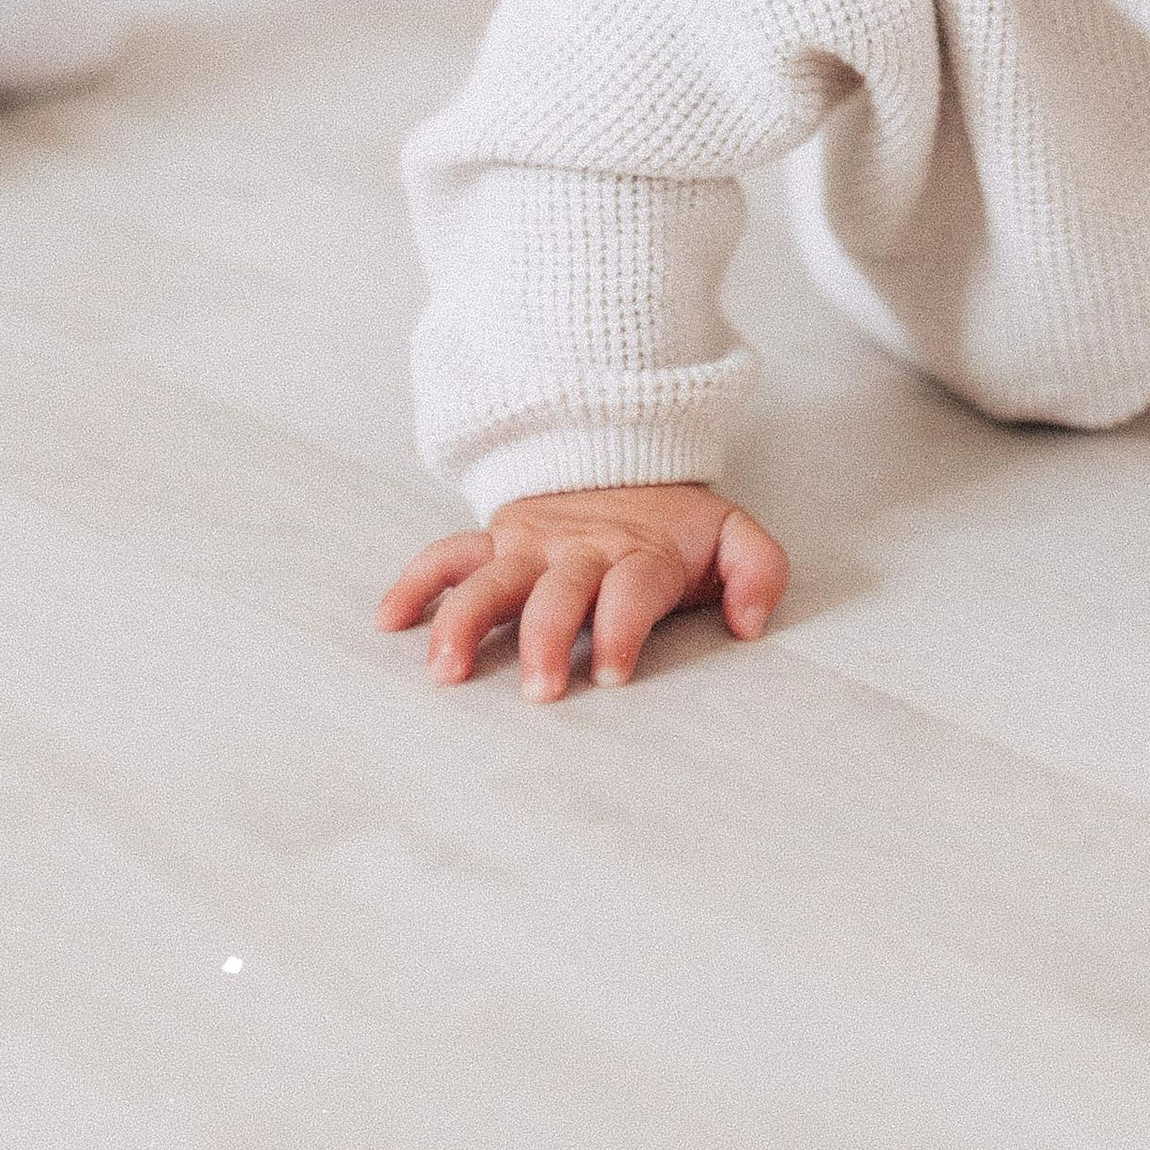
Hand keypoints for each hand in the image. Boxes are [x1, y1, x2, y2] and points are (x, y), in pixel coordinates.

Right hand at [379, 481, 789, 700]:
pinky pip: (450, 555)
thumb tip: (749, 624)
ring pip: (491, 580)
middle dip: (545, 640)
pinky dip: (418, 582)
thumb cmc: (680, 527)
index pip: (629, 592)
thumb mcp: (734, 535)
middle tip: (540, 691)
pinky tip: (390, 621)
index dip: (621, 631)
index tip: (612, 674)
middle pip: (555, 594)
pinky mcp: (500, 540)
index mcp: (640, 555)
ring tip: (447, 673)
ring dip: (465, 623)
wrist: (631, 458)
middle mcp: (580, 551)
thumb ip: (758, 573)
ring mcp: (532, 545)